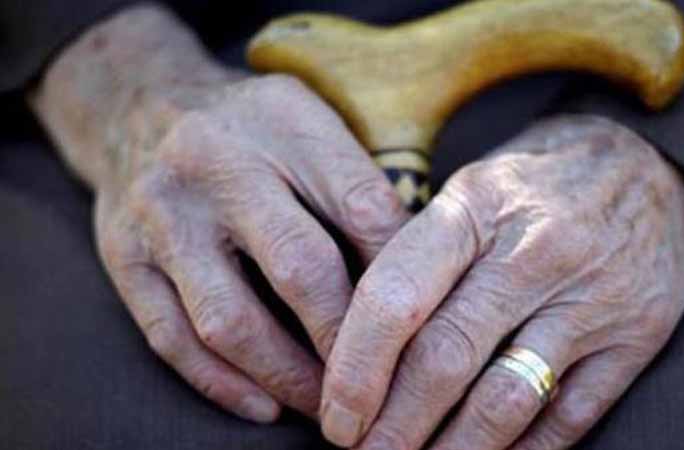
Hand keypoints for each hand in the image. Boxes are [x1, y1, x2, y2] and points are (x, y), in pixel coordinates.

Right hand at [29, 6, 407, 422]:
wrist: (138, 106)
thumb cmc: (248, 125)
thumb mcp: (308, 121)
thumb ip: (355, 185)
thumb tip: (407, 276)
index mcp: (281, 121)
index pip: (361, 208)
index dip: (397, 277)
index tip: (419, 325)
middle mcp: (215, 165)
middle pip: (299, 267)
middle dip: (344, 338)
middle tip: (378, 382)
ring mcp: (163, 216)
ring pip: (229, 320)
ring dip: (286, 377)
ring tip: (325, 405)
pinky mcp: (124, 258)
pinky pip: (171, 338)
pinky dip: (222, 385)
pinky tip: (264, 405)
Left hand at [320, 115, 683, 448]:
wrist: (641, 164)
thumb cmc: (532, 182)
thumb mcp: (467, 189)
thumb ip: (416, 257)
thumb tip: (356, 342)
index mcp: (474, 208)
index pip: (397, 296)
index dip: (355, 367)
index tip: (336, 412)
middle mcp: (532, 255)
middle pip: (444, 358)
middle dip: (393, 422)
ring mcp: (589, 302)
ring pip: (503, 400)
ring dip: (449, 449)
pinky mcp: (632, 340)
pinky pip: (567, 418)